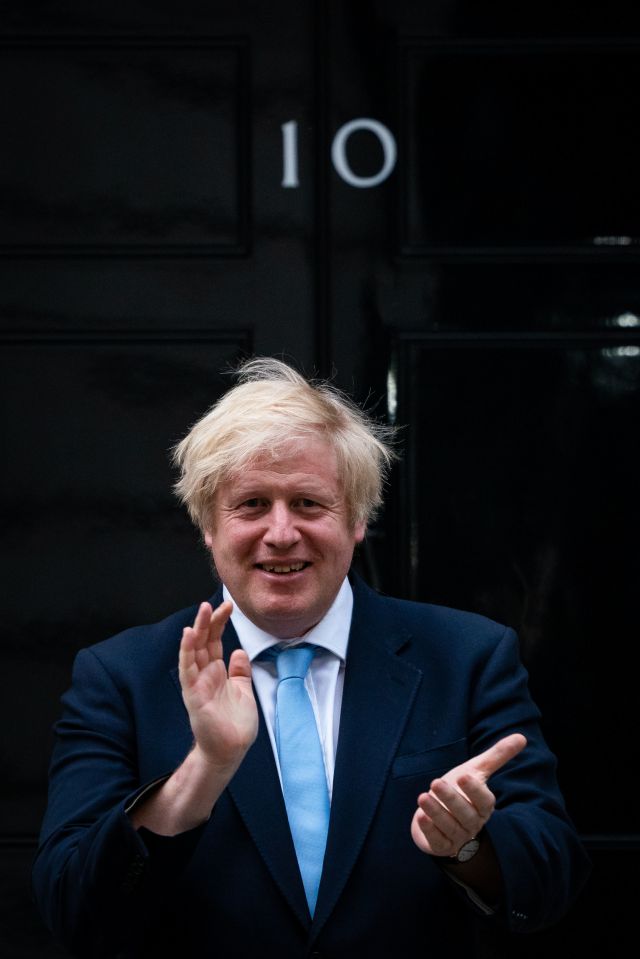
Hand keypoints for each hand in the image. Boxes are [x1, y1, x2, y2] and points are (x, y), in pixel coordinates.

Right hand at [179, 600, 257, 774]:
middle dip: (208, 621)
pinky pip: (188, 669)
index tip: (228, 606)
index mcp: (217, 672)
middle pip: (204, 641)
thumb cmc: (235, 724)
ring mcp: (197, 683)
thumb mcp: (244, 690)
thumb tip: (239, 651)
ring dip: (196, 630)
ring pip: (194, 651)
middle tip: (214, 602)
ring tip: (201, 611)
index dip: (220, 623)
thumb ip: (240, 671)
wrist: (230, 751)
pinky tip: (189, 635)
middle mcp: (205, 674)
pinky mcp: (193, 695)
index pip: (215, 641)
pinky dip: (187, 651)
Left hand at [411, 733, 526, 857]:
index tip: (464, 775)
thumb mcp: (477, 771)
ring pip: (449, 827)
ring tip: (423, 797)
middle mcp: (472, 823)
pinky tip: (421, 817)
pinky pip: (437, 841)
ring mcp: (457, 836)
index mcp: (483, 806)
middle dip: (451, 799)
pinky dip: (429, 830)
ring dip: (436, 813)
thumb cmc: (461, 790)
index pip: (484, 801)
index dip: (475, 790)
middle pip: (465, 814)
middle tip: (436, 782)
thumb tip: (522, 737)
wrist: (442, 817)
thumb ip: (497, 756)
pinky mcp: (440, 846)